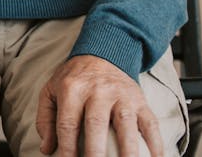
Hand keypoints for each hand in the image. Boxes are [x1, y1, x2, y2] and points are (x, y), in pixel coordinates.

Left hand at [35, 55, 163, 156]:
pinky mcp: (140, 101)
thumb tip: (47, 148)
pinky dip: (156, 144)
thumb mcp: (52, 91)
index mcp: (72, 89)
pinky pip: (151, 124)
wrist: (103, 53)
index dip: (67, 148)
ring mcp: (122, 95)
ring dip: (128, 151)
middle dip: (95, 151)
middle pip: (96, 124)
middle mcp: (98, 91)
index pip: (68, 124)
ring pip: (126, 125)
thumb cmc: (75, 78)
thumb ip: (45, 119)